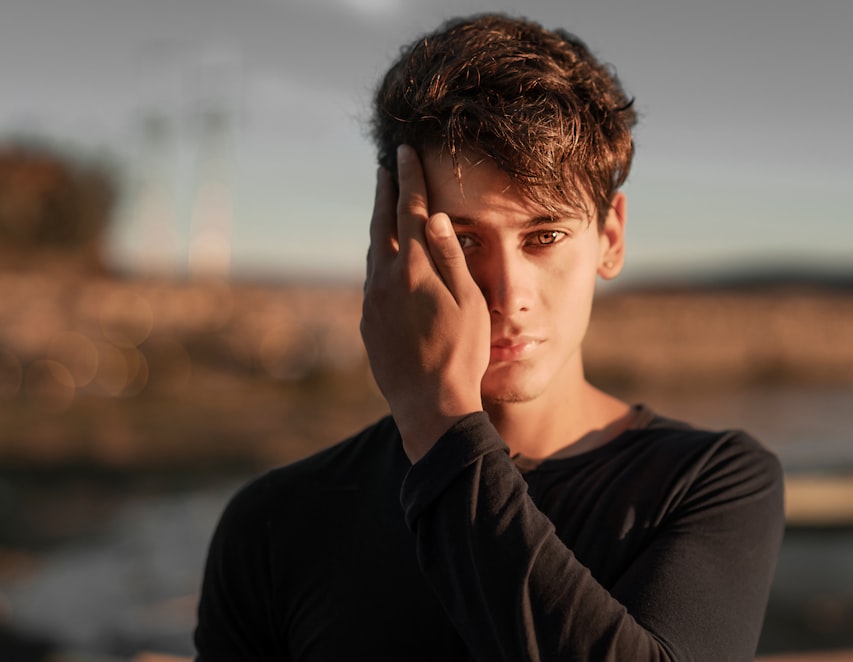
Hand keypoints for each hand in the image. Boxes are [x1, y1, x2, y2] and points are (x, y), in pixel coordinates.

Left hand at [361, 145, 489, 462]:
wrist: (430, 407)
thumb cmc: (462, 356)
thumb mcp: (470, 304)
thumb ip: (451, 258)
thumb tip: (434, 217)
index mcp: (413, 270)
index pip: (410, 210)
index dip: (409, 177)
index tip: (404, 151)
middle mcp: (384, 281)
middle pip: (382, 224)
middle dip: (385, 191)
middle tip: (385, 165)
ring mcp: (371, 304)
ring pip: (373, 252)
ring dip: (379, 225)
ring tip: (385, 205)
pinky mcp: (367, 324)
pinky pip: (372, 280)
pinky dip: (379, 259)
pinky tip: (386, 259)